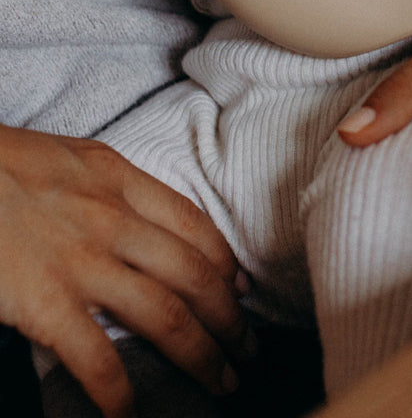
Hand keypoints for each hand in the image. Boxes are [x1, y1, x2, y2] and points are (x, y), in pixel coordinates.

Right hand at [0, 125, 253, 417]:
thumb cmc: (0, 165)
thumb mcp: (70, 160)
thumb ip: (110, 189)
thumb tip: (139, 225)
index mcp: (120, 180)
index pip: (195, 225)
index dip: (228, 262)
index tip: (243, 289)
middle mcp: (114, 219)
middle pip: (195, 274)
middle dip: (230, 318)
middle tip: (247, 348)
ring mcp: (82, 261)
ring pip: (165, 314)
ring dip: (201, 353)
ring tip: (221, 380)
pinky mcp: (44, 301)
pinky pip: (96, 355)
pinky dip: (119, 391)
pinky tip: (131, 413)